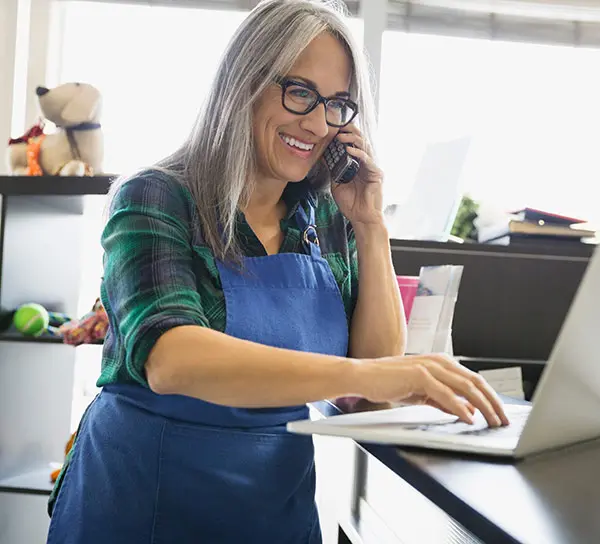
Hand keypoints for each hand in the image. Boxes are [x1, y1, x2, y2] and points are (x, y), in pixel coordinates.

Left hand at [330, 124, 383, 226]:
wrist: (360, 218)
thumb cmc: (351, 203)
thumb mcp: (337, 183)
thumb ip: (333, 170)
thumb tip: (324, 157)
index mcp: (357, 165)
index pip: (352, 145)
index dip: (345, 135)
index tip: (333, 129)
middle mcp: (366, 164)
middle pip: (360, 142)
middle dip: (350, 132)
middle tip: (338, 126)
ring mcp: (372, 168)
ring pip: (365, 147)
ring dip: (353, 140)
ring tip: (341, 136)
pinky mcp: (376, 174)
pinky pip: (367, 160)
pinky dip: (358, 153)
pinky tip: (349, 150)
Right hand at [355, 353, 508, 426]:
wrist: (363, 376)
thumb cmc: (388, 382)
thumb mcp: (420, 392)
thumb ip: (442, 400)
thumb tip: (464, 411)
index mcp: (441, 363)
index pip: (473, 380)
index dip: (490, 397)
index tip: (499, 413)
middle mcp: (439, 362)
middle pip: (475, 382)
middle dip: (493, 402)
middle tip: (503, 420)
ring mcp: (429, 367)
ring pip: (465, 387)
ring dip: (483, 406)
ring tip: (492, 421)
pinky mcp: (419, 376)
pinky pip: (445, 394)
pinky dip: (459, 407)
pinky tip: (468, 418)